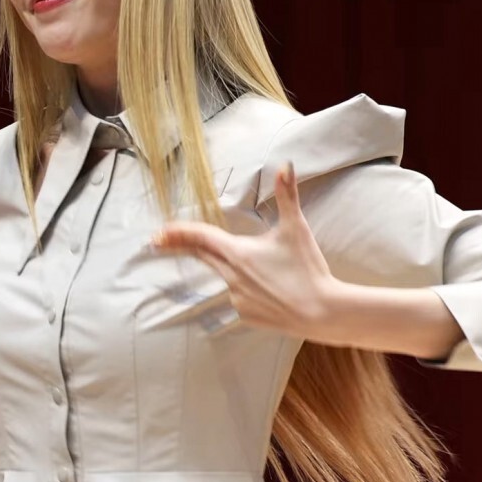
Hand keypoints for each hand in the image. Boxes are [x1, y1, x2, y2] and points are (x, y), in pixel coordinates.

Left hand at [148, 162, 337, 339]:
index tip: (159, 232)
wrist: (322, 312)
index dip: (178, 232)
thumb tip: (285, 165)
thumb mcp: (296, 229)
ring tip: (269, 271)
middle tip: (163, 240)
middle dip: (185, 246)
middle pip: (204, 256)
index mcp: (238, 253)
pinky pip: (240, 297)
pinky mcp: (245, 315)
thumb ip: (287, 195)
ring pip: (226, 276)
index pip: (201, 237)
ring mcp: (236, 298)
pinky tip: (273, 292)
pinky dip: (249, 290)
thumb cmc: (308, 269)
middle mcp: (231, 276)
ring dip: (234, 269)